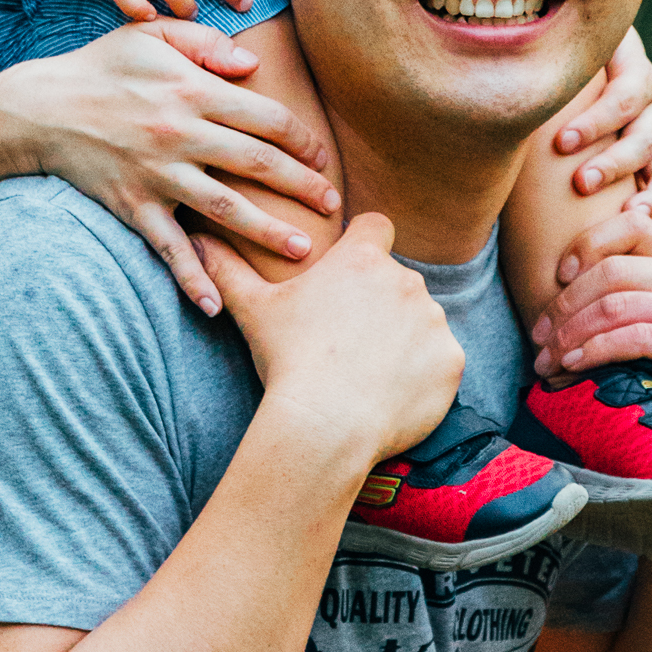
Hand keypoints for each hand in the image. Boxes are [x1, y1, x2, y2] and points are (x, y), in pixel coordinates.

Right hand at [0, 18, 339, 312]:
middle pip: (257, 163)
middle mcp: (181, 133)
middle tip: (332, 203)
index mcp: (192, 90)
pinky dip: (192, 279)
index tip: (321, 154)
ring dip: (268, 232)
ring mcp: (157, 174)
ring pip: (226, 208)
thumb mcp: (150, 36)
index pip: (265, 116)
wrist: (37, 109)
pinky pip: (169, 248)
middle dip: (302, 184)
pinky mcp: (133, 205)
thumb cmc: (99, 67)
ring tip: (303, 249)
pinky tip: (216, 306)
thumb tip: (252, 65)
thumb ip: (203, 43)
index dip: (301, 137)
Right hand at [199, 213, 464, 460]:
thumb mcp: (252, 309)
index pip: (376, 226)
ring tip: (368, 371)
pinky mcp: (452, 360)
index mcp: (362, 259)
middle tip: (347, 340)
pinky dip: (423, 374)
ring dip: (404, 338)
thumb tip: (200, 238)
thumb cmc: (288, 360)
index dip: (364, 244)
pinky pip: (440, 361)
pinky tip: (391, 392)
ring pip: (421, 321)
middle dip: (380, 303)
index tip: (349, 275)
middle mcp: (406, 280)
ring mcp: (434, 321)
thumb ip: (228, 267)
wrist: (326, 424)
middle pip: (397, 281)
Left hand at [530, 207, 651, 451]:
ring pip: (619, 305)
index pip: (634, 224)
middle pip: (616, 270)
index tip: (556, 275)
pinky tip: (572, 366)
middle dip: (566, 305)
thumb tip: (554, 269)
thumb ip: (608, 287)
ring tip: (547, 360)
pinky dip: (595, 350)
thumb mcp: (626, 319)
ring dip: (572, 334)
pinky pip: (636, 337)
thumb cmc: (645, 370)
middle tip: (538, 338)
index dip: (589, 243)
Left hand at [546, 24, 651, 219]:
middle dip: (614, 160)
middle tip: (581, 183)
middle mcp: (646, 92)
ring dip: (645, 188)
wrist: (564, 65)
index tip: (561, 144)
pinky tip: (638, 218)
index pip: (624, 92)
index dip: (598, 121)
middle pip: (644, 128)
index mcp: (627, 60)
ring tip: (627, 213)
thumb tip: (498, 75)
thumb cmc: (546, 54)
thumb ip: (535, 56)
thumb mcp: (549, 46)